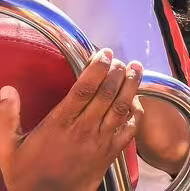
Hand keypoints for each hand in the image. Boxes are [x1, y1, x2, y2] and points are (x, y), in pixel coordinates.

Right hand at [0, 49, 143, 190]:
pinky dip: (137, 113)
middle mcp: (84, 130)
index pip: (84, 89)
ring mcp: (101, 141)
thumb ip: (7, 118)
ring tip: (136, 68)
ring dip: (132, 85)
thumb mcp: (9, 148)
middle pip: (107, 94)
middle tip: (120, 59)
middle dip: (117, 72)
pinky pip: (130, 130)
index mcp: (60, 124)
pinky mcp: (111, 153)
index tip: (103, 53)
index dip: (97, 68)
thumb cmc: (28, 175)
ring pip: (122, 107)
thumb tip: (7, 90)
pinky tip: (138, 100)